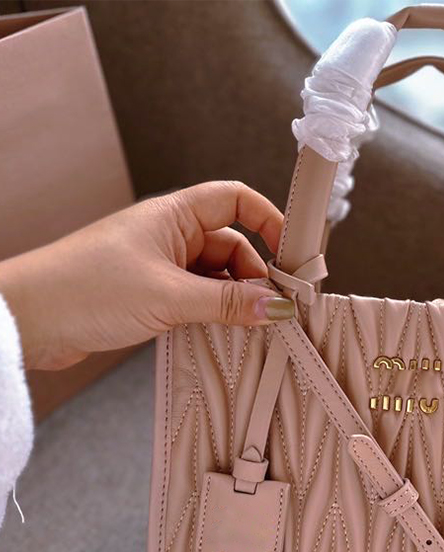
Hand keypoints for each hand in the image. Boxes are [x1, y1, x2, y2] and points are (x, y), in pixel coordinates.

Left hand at [0, 181, 294, 369]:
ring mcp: (161, 267)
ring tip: (253, 328)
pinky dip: (216, 315)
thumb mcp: (168, 296)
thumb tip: (277, 307)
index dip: (269, 220)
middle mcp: (170, 236)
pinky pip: (199, 300)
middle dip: (257, 276)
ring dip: (237, 300)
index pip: (235, 201)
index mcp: (173, 216)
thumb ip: (227, 303)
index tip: (292, 254)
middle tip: (276, 310)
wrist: (28, 320)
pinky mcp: (152, 295)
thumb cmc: (85, 290)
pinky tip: (227, 335)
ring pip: (218, 278)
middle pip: (234, 246)